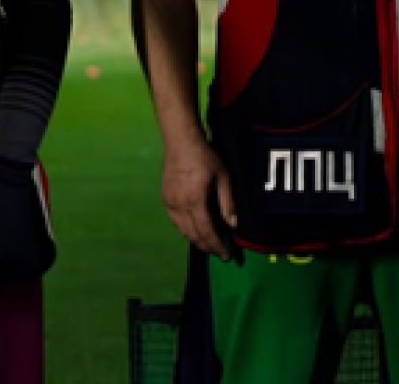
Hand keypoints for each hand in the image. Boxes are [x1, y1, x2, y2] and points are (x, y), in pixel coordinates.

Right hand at [161, 135, 237, 260]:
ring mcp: (169, 202)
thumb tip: (233, 225)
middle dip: (207, 246)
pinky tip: (194, 228)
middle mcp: (179, 205)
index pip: (207, 232)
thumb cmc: (204, 157)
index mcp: (195, 201)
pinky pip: (175, 221)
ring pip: (182, 230)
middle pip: (193, 235)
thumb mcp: (223, 177)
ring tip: (209, 243)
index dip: (217, 246)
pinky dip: (186, 229)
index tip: (227, 255)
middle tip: (220, 253)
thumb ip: (228, 203)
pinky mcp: (165, 198)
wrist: (180, 142)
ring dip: (196, 239)